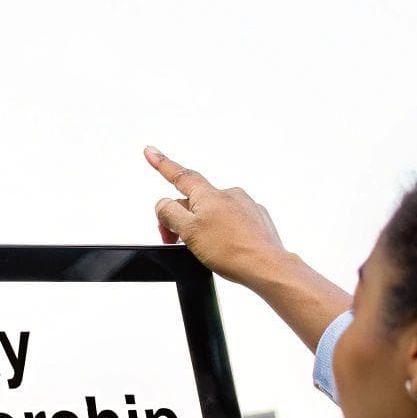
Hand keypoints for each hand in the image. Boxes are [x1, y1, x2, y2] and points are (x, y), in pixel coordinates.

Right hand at [146, 146, 288, 286]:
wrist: (266, 266)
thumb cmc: (231, 250)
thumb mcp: (188, 232)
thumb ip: (169, 214)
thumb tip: (164, 204)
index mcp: (209, 195)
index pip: (180, 176)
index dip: (162, 163)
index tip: (150, 151)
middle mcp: (229, 195)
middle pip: (193, 202)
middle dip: (180, 219)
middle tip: (176, 242)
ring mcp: (245, 207)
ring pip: (212, 212)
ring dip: (202, 227)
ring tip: (206, 249)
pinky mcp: (256, 220)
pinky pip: (230, 221)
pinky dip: (222, 232)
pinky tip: (225, 248)